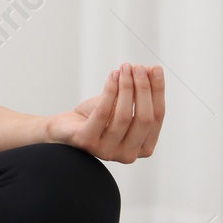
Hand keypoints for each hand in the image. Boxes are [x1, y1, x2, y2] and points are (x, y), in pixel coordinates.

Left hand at [43, 63, 164, 163]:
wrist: (64, 129)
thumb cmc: (97, 118)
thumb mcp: (122, 105)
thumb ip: (139, 92)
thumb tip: (153, 70)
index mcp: (143, 147)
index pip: (157, 118)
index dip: (158, 92)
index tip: (156, 69)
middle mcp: (128, 155)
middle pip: (143, 118)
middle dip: (143, 89)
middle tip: (138, 67)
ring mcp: (107, 151)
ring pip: (124, 116)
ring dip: (126, 87)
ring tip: (124, 68)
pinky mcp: (87, 143)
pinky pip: (102, 114)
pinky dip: (110, 91)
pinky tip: (112, 75)